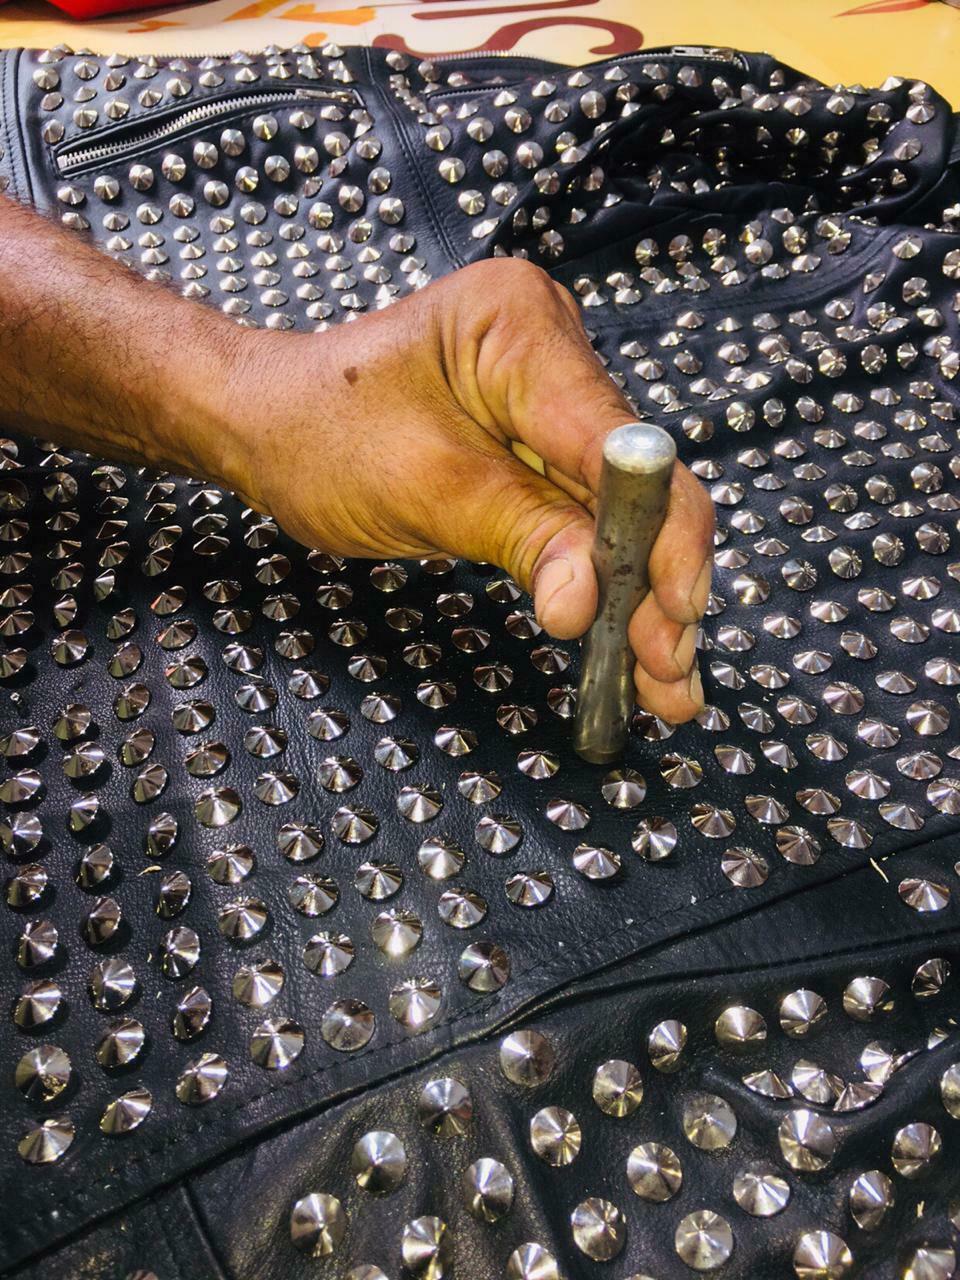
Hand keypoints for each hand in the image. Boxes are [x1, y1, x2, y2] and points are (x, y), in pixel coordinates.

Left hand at [223, 259, 713, 722]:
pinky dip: (602, 574)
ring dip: (638, 592)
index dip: (660, 535)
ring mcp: (551, 393)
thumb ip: (525, 537)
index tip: (672, 615)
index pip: (620, 445)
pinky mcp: (540, 436)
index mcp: (522, 326)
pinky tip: (626, 631)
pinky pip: (586, 510)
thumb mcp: (425, 490)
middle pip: (636, 481)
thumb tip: (593, 601)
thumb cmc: (318, 434)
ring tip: (659, 677)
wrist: (264, 423)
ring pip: (620, 507)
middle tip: (668, 673)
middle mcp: (553, 346)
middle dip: (654, 582)